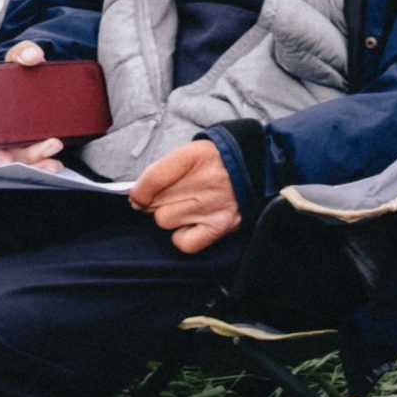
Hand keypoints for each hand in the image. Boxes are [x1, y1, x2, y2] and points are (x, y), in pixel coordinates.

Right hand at [0, 43, 63, 168]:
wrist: (37, 69)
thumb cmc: (19, 68)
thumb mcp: (19, 56)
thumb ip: (23, 52)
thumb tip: (33, 56)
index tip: (3, 155)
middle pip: (8, 151)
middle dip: (28, 155)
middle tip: (51, 145)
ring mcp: (18, 135)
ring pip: (23, 157)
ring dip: (38, 163)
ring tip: (54, 162)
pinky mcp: (36, 136)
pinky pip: (37, 155)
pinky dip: (45, 162)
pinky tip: (57, 165)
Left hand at [130, 140, 241, 254]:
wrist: (260, 169)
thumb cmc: (217, 163)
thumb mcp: (191, 154)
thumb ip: (161, 172)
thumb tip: (136, 199)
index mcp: (197, 155)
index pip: (152, 179)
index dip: (139, 191)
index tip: (139, 196)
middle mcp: (207, 180)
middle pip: (154, 203)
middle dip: (158, 201)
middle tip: (176, 195)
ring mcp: (214, 205)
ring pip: (165, 220)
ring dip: (171, 216)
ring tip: (189, 206)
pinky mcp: (221, 226)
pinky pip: (183, 242)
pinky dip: (183, 236)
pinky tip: (193, 223)